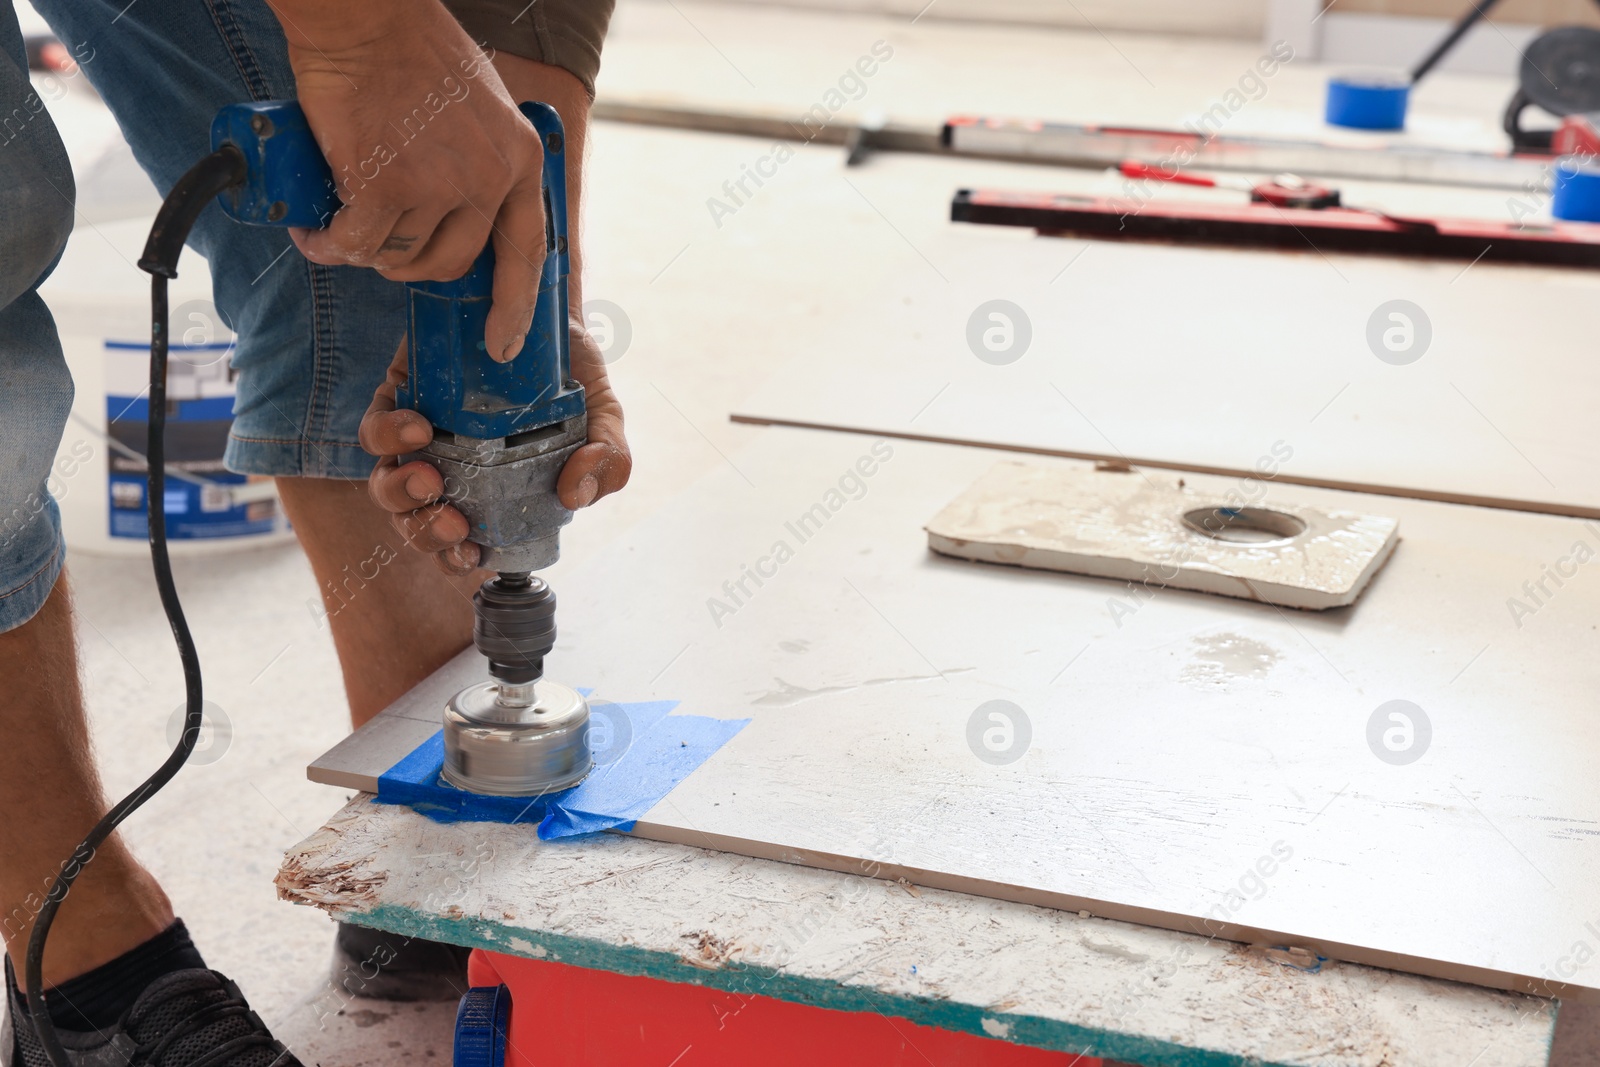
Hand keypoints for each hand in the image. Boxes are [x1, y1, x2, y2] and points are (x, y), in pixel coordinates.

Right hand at [274, 0, 545, 360]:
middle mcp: (487, 179)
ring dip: (365, 251)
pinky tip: (314, 233)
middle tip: (379, 247)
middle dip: (410, 266)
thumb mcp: (479, 107)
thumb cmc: (414, 50)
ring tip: (339, 226)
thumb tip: (460, 210)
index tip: (504, 343)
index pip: (525, 251)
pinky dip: (329, 244)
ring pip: (398, 254)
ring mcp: (437, 186)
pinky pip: (355, 242)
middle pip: (450, 261)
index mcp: (519, 160)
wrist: (366, 17)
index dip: (515, 306)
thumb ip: (481, 160)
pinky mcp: (384, 187)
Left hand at [361, 321, 630, 573]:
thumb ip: (608, 458)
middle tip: (455, 521)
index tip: (473, 550)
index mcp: (493, 488)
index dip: (457, 558)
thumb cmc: (568, 368)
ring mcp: (420, 437)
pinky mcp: (396, 398)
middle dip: (427, 533)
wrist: (538, 301)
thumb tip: (576, 495)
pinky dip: (388, 438)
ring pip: (386, 487)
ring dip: (401, 495)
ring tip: (431, 478)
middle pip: (416, 523)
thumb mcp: (602, 413)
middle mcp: (451, 468)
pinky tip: (420, 426)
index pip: (462, 543)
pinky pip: (373, 433)